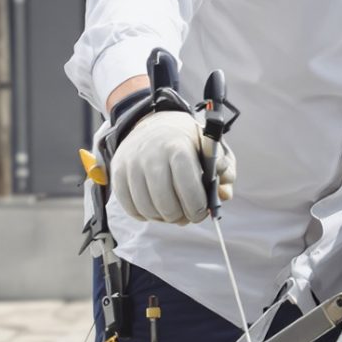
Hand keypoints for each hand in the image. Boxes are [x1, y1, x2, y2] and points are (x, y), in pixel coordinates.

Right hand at [112, 110, 235, 224]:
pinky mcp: (117, 172)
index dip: (197, 207)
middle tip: (187, 217)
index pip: (187, 187)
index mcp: (177, 147)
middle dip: (181, 217)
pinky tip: (155, 208)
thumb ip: (224, 170)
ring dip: (163, 218)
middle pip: (166, 203)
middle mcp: (151, 155)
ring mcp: (131, 164)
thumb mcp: (210, 148)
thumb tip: (224, 195)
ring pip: (147, 209)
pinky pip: (130, 207)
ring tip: (172, 212)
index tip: (201, 213)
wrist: (153, 122)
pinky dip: (144, 214)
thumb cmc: (186, 140)